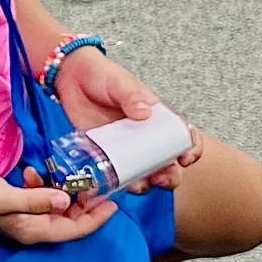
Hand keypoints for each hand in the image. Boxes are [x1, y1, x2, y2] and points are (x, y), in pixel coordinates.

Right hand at [0, 162, 116, 243]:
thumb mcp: (4, 196)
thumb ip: (35, 199)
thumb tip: (64, 200)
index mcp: (31, 230)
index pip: (74, 229)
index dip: (96, 218)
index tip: (114, 202)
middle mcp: (30, 227)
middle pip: (69, 221)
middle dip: (86, 204)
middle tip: (98, 182)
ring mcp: (23, 217)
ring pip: (57, 209)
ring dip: (66, 192)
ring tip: (69, 175)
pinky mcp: (16, 204)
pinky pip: (41, 199)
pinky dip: (45, 186)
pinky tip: (36, 173)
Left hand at [51, 49, 201, 190]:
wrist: (70, 77)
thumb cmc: (102, 75)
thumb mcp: (120, 82)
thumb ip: (131, 95)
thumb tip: (145, 112)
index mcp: (157, 117)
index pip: (183, 135)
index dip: (191, 149)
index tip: (186, 158)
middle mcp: (145, 136)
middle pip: (167, 161)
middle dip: (170, 175)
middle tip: (163, 179)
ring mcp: (125, 147)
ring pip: (143, 172)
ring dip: (145, 183)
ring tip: (140, 186)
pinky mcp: (104, 153)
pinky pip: (115, 172)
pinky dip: (118, 181)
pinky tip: (115, 185)